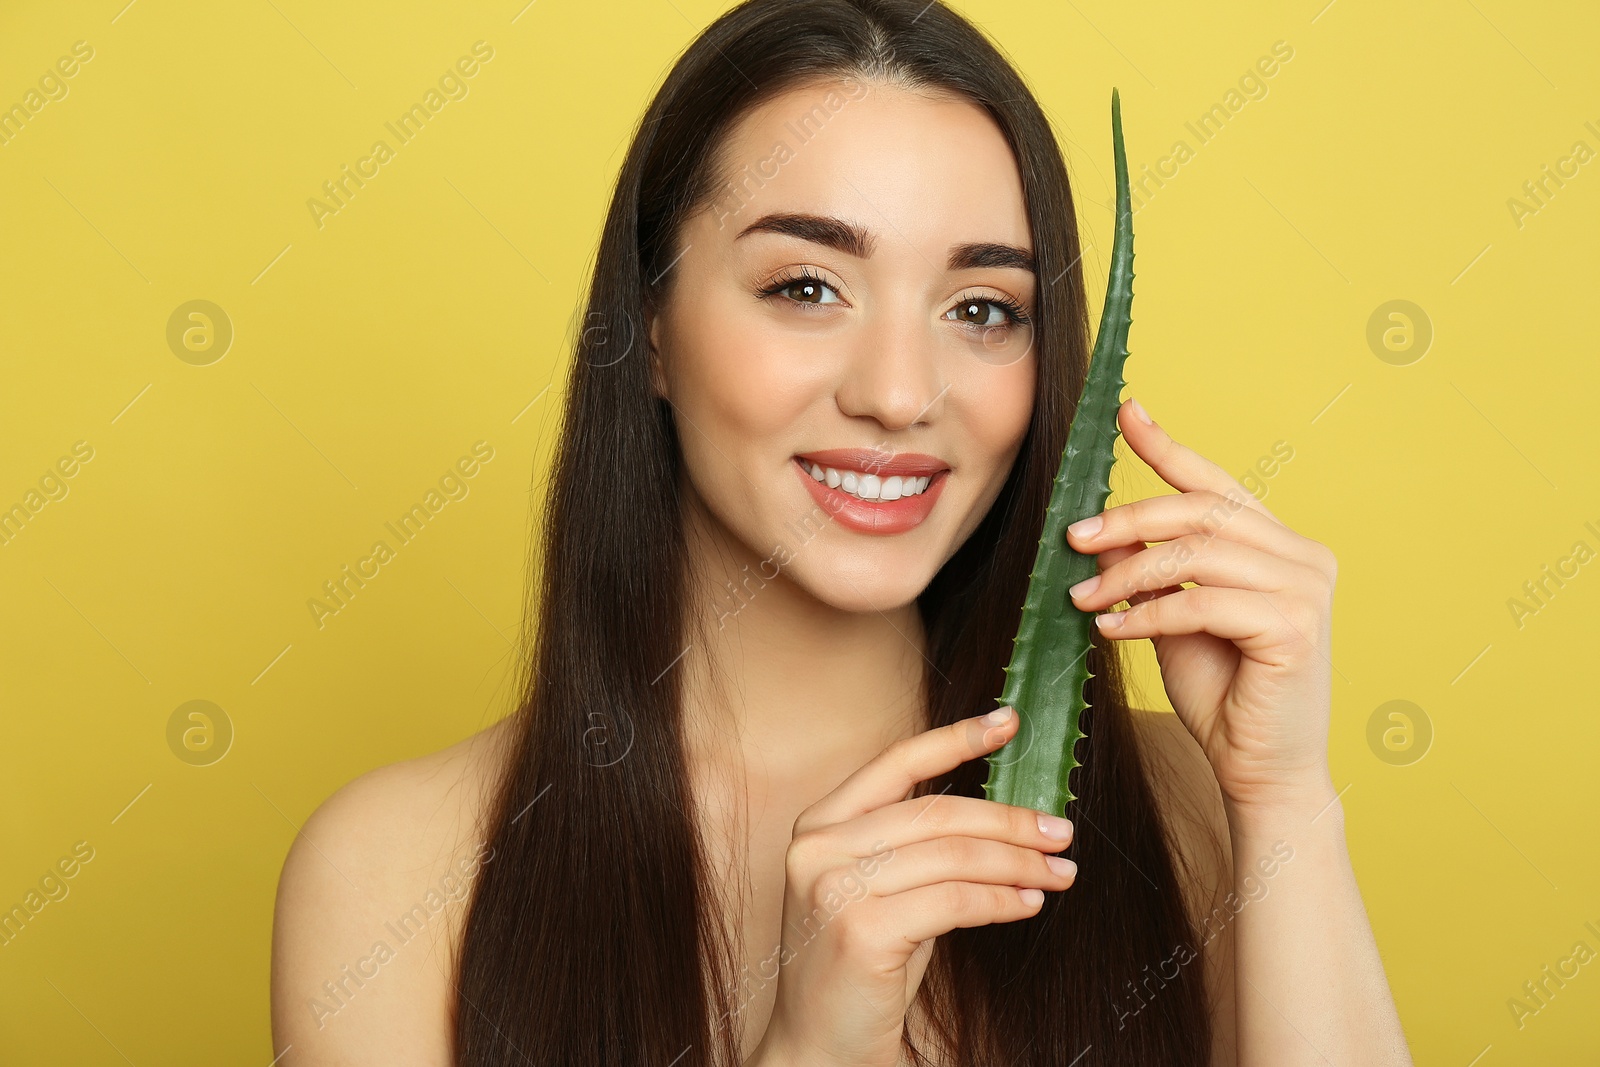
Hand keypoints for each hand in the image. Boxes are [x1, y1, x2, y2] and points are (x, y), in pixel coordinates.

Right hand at [748, 706, 1076, 1066]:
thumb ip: (916, 846)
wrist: (819, 1048)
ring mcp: (834, 886)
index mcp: (819, 825)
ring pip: (953, 855)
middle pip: (937, 811)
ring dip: (1018, 864)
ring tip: (1059, 872)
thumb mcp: (881, 891)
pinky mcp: (860, 929)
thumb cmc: (860, 969)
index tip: (1008, 721)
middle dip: (1010, 819)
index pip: (896, 763)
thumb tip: (1000, 814)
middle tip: (1060, 832)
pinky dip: (1002, 900)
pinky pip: (954, 901)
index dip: (955, 738)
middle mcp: (818, 846)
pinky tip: (1028, 904)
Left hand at [1064, 397, 1338, 815]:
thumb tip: (1101, 527)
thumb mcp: (1174, 617)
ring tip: (1084, 599)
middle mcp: (1304, 556)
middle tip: (1073, 537)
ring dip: (1128, 573)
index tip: (1124, 413)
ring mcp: (1307, 590)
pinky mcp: (1294, 627)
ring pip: (1197, 555)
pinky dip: (1147, 614)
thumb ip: (1151, 568)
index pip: (1217, 484)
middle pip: (1202, 511)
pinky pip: (1201, 603)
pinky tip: (1112, 629)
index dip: (1168, 446)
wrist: (1260, 770)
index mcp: (1281, 545)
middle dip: (1129, 518)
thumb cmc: (1223, 694)